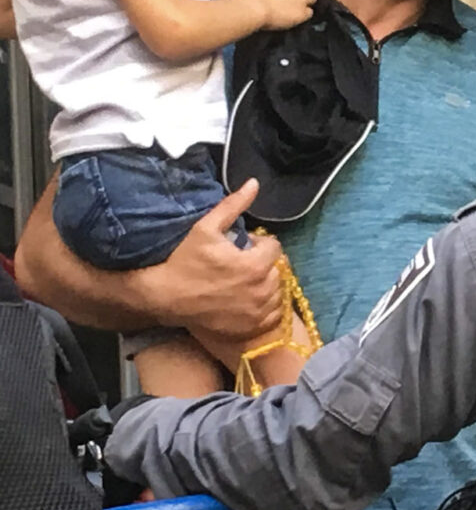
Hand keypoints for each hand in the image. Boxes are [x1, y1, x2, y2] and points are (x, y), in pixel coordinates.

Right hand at [139, 180, 283, 339]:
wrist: (164, 297)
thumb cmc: (184, 261)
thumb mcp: (206, 228)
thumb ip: (233, 205)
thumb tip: (254, 183)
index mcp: (255, 265)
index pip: (274, 248)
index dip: (259, 245)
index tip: (243, 248)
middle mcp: (261, 290)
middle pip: (277, 269)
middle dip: (263, 263)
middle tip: (241, 265)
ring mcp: (257, 311)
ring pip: (277, 291)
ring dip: (265, 283)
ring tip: (243, 282)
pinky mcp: (252, 327)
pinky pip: (272, 314)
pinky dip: (265, 306)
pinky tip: (246, 300)